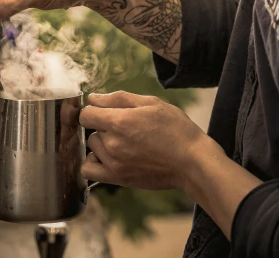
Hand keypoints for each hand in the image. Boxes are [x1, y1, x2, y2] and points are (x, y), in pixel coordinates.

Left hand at [79, 91, 206, 190]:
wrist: (192, 161)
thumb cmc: (175, 129)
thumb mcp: (151, 103)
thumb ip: (118, 98)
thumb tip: (93, 98)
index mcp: (120, 122)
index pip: (86, 114)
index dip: (95, 110)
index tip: (106, 112)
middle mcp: (113, 144)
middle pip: (92, 131)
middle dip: (104, 127)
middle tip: (128, 128)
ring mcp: (114, 163)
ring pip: (93, 148)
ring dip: (103, 144)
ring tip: (126, 144)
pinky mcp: (118, 179)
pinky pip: (89, 171)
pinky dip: (94, 163)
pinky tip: (110, 158)